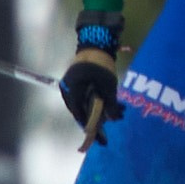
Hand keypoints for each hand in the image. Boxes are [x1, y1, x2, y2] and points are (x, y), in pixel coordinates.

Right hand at [59, 11, 125, 135]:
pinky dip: (95, 103)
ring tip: (116, 113)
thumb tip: (115, 119)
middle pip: (82, 112)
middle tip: (110, 127)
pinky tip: (109, 104)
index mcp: (73, 91)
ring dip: (99, 111)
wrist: (95, 43)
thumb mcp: (109, 85)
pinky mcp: (76, 84)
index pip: (80, 116)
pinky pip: (84, 98)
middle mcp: (68, 91)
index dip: (91, 129)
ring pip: (84, 106)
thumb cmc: (101, 63)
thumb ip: (111, 103)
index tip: (100, 140)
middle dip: (98, 120)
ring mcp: (70, 87)